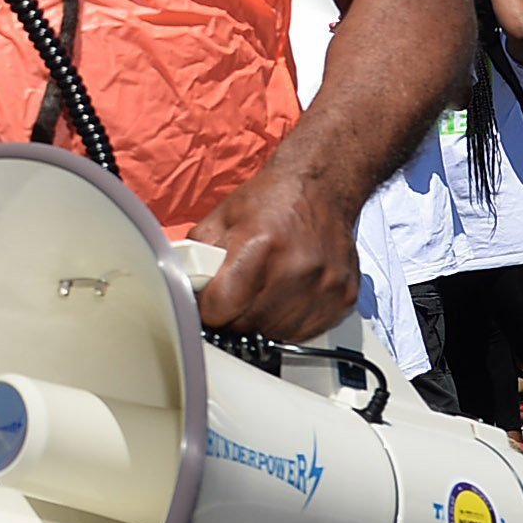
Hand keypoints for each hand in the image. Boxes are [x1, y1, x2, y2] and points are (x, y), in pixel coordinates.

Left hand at [188, 166, 360, 340]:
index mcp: (259, 247)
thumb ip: (195, 257)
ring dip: (263, 321)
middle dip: (234, 315)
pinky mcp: (343, 297)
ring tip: (263, 291)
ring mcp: (324, 286)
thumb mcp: (220, 219)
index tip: (209, 302)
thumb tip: (179, 288)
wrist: (320, 187)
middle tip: (236, 293)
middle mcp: (296, 269)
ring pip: (276, 334)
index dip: (208, 309)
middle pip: (247, 326)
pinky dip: (291, 322)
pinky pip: (306, 332)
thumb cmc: (271, 201)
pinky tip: (287, 296)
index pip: (220, 310)